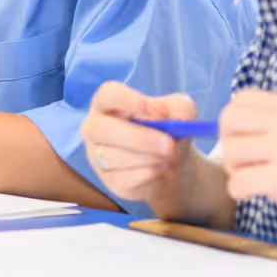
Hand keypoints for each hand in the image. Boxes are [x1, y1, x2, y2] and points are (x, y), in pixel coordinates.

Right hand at [80, 82, 204, 212]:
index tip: (153, 112)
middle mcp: (95, 127)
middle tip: (168, 144)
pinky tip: (159, 169)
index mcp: (108, 102)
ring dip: (150, 158)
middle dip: (138, 137)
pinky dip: (150, 174)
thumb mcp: (180, 111)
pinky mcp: (110, 181)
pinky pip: (125, 179)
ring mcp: (98, 156)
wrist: (172, 161)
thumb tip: (180, 122)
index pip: (107, 95)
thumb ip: (182, 109)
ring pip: (114, 157)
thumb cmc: (168, 129)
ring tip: (168, 156)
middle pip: (101, 128)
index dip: (128, 101)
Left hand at [219, 89, 276, 233]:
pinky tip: (253, 194)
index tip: (245, 139)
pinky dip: (239, 191)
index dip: (235, 121)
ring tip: (253, 179)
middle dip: (228, 143)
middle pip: (228, 119)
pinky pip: (238, 182)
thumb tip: (242, 127)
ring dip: (235, 170)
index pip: (241, 98)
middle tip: (243, 162)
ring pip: (231, 153)